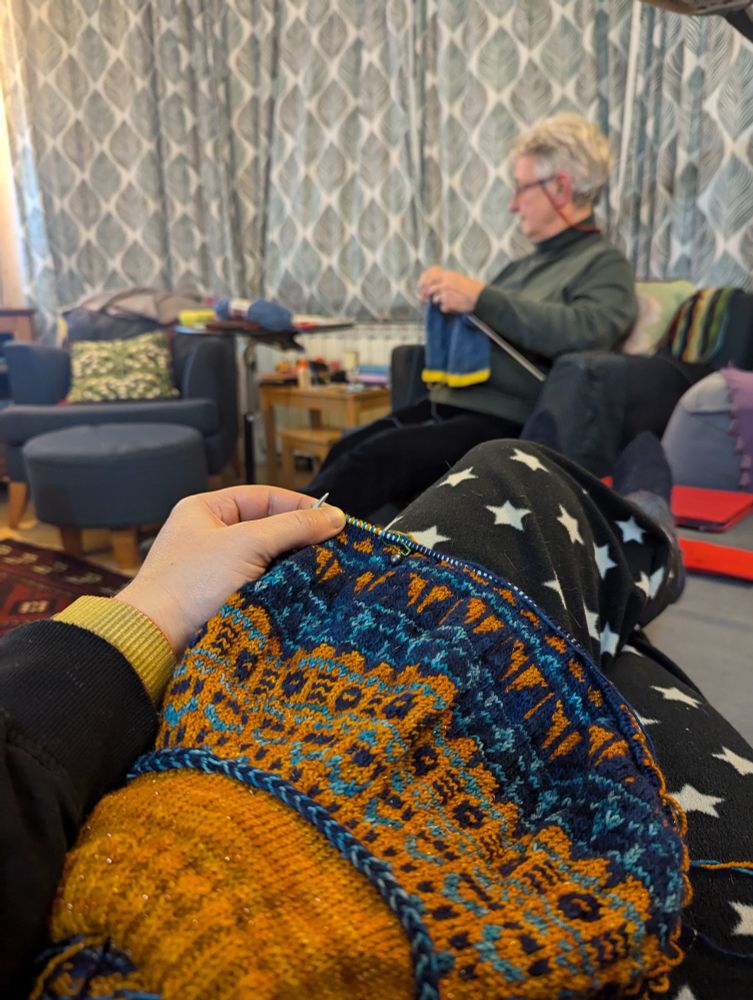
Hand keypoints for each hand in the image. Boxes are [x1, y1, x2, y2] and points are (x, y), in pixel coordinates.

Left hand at [116, 486, 345, 654]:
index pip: (264, 497)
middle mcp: (209, 535)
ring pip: (265, 558)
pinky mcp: (221, 597)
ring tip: (322, 568)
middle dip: (299, 536)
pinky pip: (258, 583)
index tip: (332, 520)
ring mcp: (214, 568)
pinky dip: (279, 585)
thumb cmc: (190, 583)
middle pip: (267, 527)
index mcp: (206, 510)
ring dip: (291, 563)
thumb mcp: (247, 544)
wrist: (156, 638)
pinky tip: (300, 590)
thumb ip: (292, 527)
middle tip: (333, 546)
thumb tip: (335, 517)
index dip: (299, 506)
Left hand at [417, 267, 483, 312]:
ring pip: (435, 299)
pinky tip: (456, 306)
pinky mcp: (448, 303)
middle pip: (430, 289)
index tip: (421, 290)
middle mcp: (445, 283)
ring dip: (440, 302)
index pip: (430, 278)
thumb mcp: (459, 279)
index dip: (424, 285)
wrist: (481, 298)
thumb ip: (446, 280)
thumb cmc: (473, 289)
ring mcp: (445, 293)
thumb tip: (434, 286)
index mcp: (448, 275)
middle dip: (428, 296)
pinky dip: (447, 309)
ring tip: (452, 302)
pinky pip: (443, 308)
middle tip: (428, 301)